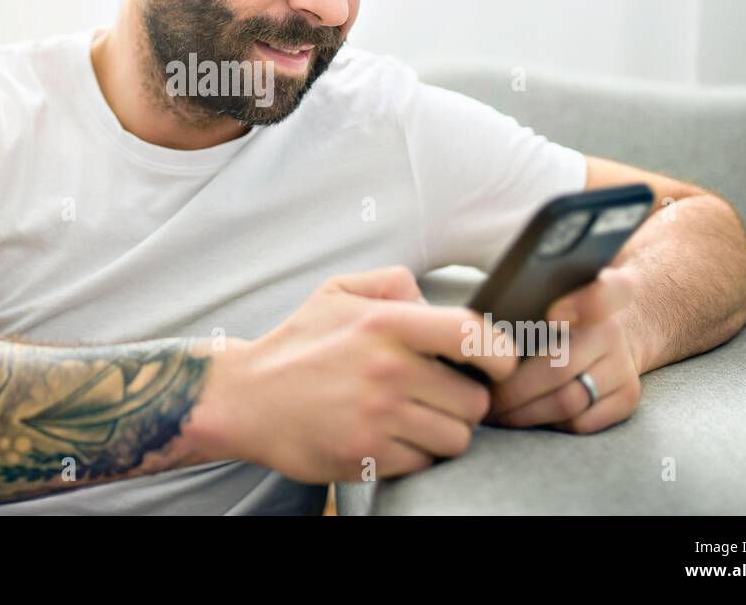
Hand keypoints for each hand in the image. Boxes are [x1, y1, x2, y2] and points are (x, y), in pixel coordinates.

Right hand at [212, 266, 520, 482]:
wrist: (246, 398)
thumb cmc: (296, 345)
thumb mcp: (337, 292)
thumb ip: (391, 282)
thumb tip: (432, 299)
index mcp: (386, 323)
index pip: (474, 336)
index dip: (499, 355)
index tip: (494, 364)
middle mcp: (388, 370)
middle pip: (474, 400)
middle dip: (463, 400)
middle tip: (437, 396)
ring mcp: (378, 416)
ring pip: (456, 437)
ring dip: (442, 431)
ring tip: (414, 418)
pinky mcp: (367, 455)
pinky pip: (424, 463)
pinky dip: (414, 455)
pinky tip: (388, 436)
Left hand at [484, 266, 643, 434]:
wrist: (613, 327)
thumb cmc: (556, 308)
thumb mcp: (549, 290)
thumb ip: (527, 296)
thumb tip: (479, 326)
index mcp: (596, 291)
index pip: (604, 293)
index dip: (584, 305)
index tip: (552, 315)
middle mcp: (613, 330)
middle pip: (559, 367)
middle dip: (511, 389)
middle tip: (480, 395)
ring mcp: (623, 366)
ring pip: (567, 402)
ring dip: (522, 414)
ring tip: (492, 412)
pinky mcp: (627, 397)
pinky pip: (580, 423)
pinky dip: (546, 424)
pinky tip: (520, 418)